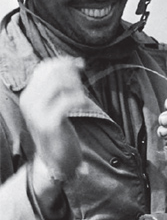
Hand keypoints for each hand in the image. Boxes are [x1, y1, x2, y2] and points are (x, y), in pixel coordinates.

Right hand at [20, 57, 85, 193]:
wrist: (54, 158)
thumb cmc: (58, 126)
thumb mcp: (53, 102)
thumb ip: (60, 83)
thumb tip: (76, 61)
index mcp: (28, 94)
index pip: (45, 68)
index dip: (65, 62)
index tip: (80, 64)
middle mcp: (29, 102)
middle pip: (54, 73)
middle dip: (73, 74)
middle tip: (83, 84)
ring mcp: (37, 113)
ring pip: (61, 84)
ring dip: (77, 87)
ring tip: (82, 97)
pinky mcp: (49, 124)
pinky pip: (67, 102)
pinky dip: (80, 100)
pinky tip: (84, 105)